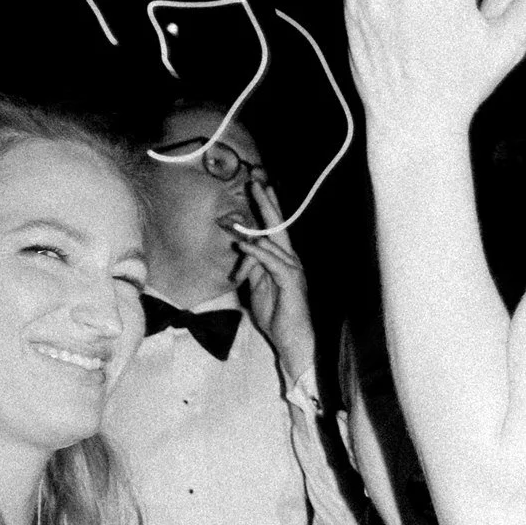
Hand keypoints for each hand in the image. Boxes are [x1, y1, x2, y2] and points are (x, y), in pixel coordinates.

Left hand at [232, 178, 316, 383]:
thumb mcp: (258, 288)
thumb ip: (252, 268)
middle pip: (279, 228)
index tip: (258, 188)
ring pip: (271, 245)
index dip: (266, 209)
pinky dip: (258, 253)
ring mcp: (293, 271)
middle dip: (266, 205)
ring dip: (251, 238)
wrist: (292, 341)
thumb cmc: (277, 317)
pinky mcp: (291, 282)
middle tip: (256, 183)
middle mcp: (291, 261)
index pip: (274, 231)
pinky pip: (273, 262)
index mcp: (283, 261)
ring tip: (233, 229)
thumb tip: (244, 250)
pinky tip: (245, 246)